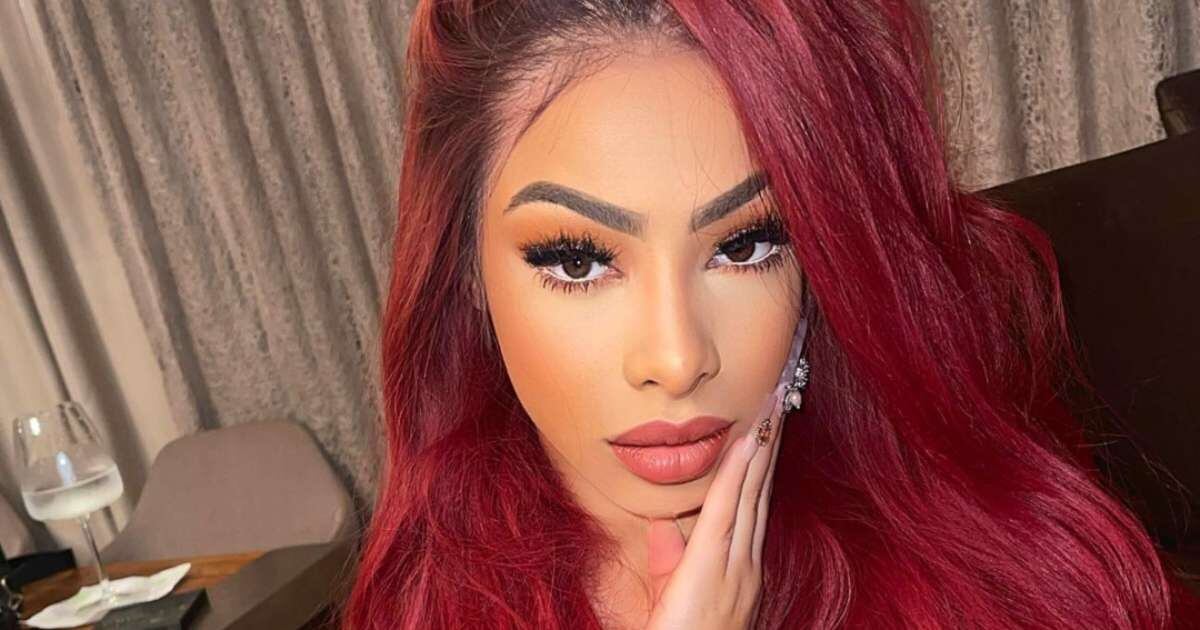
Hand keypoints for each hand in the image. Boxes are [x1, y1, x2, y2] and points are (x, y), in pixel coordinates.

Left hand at [643, 407, 785, 629]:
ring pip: (752, 495)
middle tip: (778, 401)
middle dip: (770, 448)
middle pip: (760, 494)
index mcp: (739, 573)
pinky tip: (748, 442)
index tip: (766, 429)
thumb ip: (669, 559)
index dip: (760, 467)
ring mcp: (736, 569)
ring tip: (771, 407)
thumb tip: (663, 525)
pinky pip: (729, 511)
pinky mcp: (713, 570)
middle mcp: (746, 568)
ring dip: (762, 449)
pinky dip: (740, 473)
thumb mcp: (670, 594)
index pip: (751, 508)